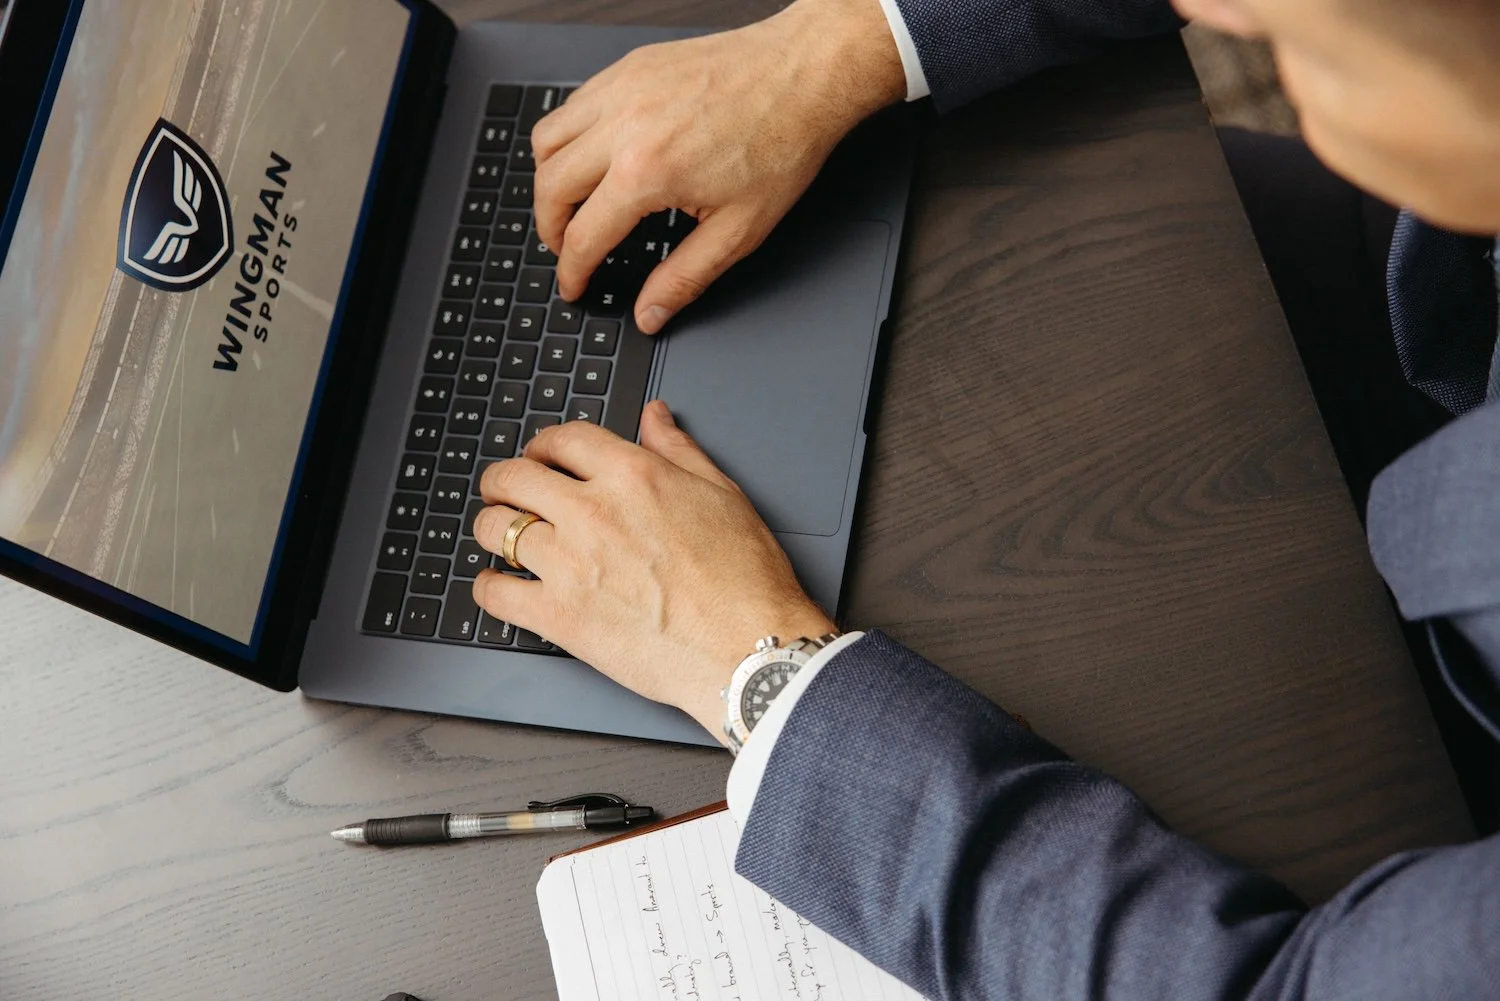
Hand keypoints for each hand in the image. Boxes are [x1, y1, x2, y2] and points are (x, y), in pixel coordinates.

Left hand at [470, 402, 836, 739]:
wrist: (749, 649)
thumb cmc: (745, 580)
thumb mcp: (722, 493)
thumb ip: (679, 450)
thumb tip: (654, 417)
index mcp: (632, 475)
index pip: (562, 439)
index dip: (543, 445)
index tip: (540, 456)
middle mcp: (593, 512)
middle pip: (514, 477)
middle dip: (503, 480)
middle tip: (504, 491)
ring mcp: (569, 564)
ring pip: (495, 529)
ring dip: (491, 529)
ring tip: (499, 536)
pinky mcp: (559, 616)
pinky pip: (495, 593)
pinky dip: (488, 587)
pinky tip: (497, 584)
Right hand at [530, 0, 904, 333]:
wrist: (804, 75)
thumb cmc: (781, 142)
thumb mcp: (739, 230)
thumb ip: (686, 277)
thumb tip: (652, 312)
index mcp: (646, 172)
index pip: (584, 236)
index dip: (573, 273)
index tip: (574, 286)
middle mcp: (623, 125)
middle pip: (550, 186)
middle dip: (551, 230)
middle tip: (567, 251)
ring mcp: (622, 89)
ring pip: (548, 140)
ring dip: (550, 179)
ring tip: (570, 206)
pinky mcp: (629, 67)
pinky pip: (573, 105)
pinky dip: (568, 136)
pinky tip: (591, 157)